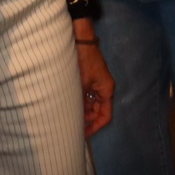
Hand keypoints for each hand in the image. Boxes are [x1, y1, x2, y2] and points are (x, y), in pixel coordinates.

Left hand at [73, 20, 113, 135]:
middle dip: (87, 120)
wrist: (80, 40)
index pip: (105, 116)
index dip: (95, 127)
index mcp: (107, 90)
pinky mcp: (89, 78)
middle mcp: (104, 89)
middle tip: (72, 127)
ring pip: (91, 104)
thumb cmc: (84, 61)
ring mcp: (96, 83)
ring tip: (68, 118)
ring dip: (82, 111)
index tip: (83, 134)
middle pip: (98, 111)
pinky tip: (68, 106)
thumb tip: (74, 118)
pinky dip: (79, 102)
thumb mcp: (81, 84)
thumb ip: (80, 101)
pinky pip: (86, 96)